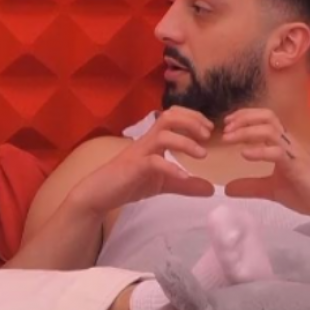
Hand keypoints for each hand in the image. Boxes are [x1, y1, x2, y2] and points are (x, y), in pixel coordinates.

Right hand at [69, 107, 215, 214]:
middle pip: (168, 117)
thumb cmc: (128, 182)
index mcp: (153, 140)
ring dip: (186, 142)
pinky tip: (183, 176)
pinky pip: (153, 162)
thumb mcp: (162, 183)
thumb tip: (211, 189)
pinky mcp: (133, 167)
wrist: (99, 193)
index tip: (209, 130)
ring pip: (163, 135)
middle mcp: (147, 141)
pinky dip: (171, 168)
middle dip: (192, 122)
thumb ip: (185, 185)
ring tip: (202, 154)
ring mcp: (139, 153)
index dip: (193, 117)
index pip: (173, 116)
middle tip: (207, 136)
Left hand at [222, 108, 309, 220]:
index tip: (226, 124)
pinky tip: (244, 155)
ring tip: (229, 140)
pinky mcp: (297, 166)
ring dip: (245, 131)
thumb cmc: (306, 194)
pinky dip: (258, 151)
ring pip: (269, 130)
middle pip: (267, 117)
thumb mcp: (271, 189)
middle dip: (243, 118)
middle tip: (225, 129)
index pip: (264, 119)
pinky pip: (277, 152)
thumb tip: (227, 189)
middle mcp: (288, 143)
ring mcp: (293, 153)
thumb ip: (250, 186)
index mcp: (282, 144)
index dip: (244, 116)